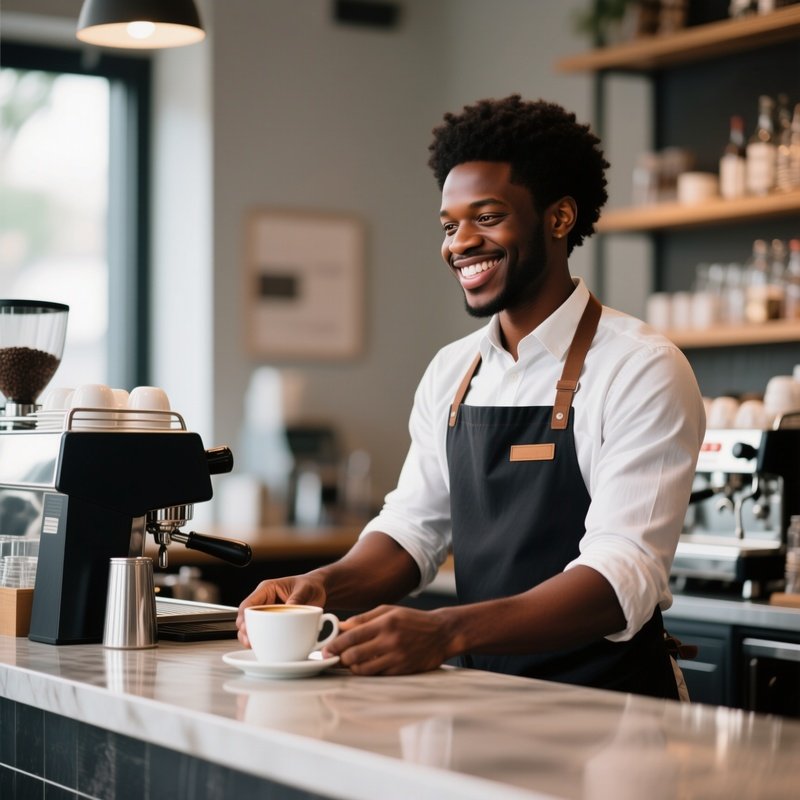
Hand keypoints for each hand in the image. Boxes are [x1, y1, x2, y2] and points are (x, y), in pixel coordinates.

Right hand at [236, 574, 326, 647]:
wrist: (320, 590)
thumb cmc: (310, 585)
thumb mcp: (305, 589)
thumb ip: (297, 599)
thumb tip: (288, 610)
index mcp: (267, 589)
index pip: (249, 603)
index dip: (244, 617)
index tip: (245, 628)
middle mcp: (265, 601)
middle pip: (246, 617)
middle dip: (244, 630)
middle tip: (249, 641)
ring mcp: (268, 613)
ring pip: (252, 626)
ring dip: (250, 637)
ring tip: (252, 645)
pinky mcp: (274, 622)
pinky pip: (263, 631)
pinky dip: (260, 639)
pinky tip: (261, 646)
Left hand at [324, 605, 451, 675]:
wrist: (442, 634)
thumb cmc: (413, 620)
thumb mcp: (389, 611)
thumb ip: (364, 619)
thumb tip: (341, 627)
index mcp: (385, 623)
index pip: (352, 636)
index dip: (335, 645)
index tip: (325, 650)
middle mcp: (390, 641)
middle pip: (354, 655)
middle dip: (339, 659)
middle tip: (333, 658)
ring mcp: (396, 658)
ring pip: (363, 669)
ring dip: (351, 667)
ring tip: (348, 662)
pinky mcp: (401, 670)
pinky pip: (377, 675)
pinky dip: (367, 672)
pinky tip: (364, 666)